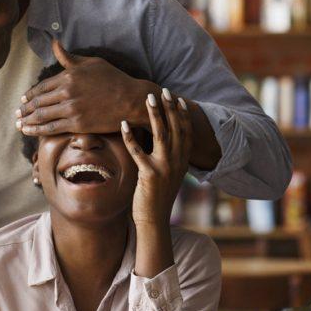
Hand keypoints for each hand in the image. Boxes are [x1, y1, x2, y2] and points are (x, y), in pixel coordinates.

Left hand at [16, 41, 158, 135]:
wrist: (130, 99)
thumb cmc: (113, 79)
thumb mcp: (91, 63)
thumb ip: (69, 57)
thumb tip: (54, 43)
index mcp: (68, 75)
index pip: (42, 86)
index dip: (30, 95)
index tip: (24, 100)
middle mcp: (66, 91)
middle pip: (38, 102)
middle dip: (25, 109)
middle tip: (17, 113)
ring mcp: (71, 108)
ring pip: (41, 115)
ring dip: (27, 120)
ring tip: (19, 124)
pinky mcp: (76, 124)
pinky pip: (50, 128)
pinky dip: (36, 130)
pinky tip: (27, 131)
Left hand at [121, 89, 191, 226]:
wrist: (154, 220)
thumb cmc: (157, 196)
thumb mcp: (169, 174)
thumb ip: (169, 158)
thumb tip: (163, 141)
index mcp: (183, 161)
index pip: (186, 132)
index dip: (182, 115)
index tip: (178, 99)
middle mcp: (177, 162)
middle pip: (175, 128)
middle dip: (169, 108)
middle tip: (163, 91)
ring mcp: (165, 168)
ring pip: (161, 134)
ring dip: (154, 115)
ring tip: (147, 99)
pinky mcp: (150, 174)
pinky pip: (138, 151)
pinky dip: (130, 136)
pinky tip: (124, 124)